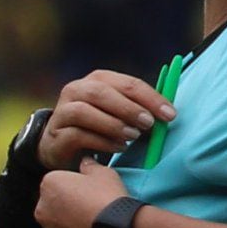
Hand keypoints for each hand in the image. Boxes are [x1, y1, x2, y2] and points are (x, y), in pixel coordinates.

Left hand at [34, 159, 128, 227]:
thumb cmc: (108, 197)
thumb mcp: (103, 173)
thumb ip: (89, 166)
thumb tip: (85, 161)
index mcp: (48, 186)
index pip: (55, 184)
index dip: (72, 187)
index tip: (87, 191)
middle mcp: (41, 211)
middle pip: (53, 208)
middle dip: (67, 209)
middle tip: (90, 210)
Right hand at [45, 71, 169, 167]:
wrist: (62, 146)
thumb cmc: (99, 126)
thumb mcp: (119, 112)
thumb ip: (138, 107)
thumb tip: (168, 113)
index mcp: (98, 80)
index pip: (128, 83)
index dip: (151, 98)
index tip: (170, 115)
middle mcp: (76, 90)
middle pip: (101, 92)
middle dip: (129, 108)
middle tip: (149, 124)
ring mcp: (62, 112)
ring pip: (84, 111)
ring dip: (113, 124)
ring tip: (132, 137)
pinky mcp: (55, 134)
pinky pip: (77, 135)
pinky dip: (102, 141)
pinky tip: (118, 147)